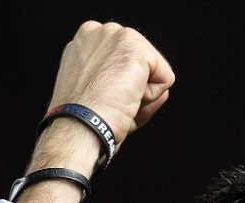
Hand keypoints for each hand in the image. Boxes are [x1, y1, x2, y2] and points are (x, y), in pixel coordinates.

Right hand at [48, 20, 174, 149]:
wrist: (79, 128)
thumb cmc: (84, 122)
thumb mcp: (102, 101)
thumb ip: (128, 88)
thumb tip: (165, 92)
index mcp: (85, 44)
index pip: (124, 65)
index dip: (122, 91)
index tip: (101, 101)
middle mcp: (99, 32)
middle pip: (142, 66)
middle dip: (134, 91)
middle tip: (109, 105)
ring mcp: (116, 35)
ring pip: (154, 72)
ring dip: (142, 96)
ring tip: (116, 103)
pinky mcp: (134, 46)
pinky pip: (165, 79)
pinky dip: (151, 98)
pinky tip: (126, 100)